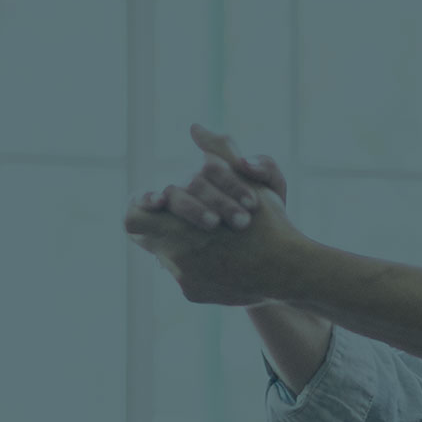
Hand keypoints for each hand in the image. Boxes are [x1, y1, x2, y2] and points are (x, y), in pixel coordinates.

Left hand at [126, 132, 306, 306]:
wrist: (288, 270)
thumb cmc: (268, 221)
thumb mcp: (245, 180)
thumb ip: (217, 152)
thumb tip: (195, 126)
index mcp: (175, 225)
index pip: (133, 217)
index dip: (142, 207)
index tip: (157, 203)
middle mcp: (171, 256)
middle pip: (149, 237)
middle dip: (168, 225)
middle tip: (191, 219)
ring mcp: (181, 279)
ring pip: (168, 257)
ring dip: (185, 245)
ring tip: (215, 239)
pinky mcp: (193, 295)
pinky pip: (186, 276)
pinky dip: (201, 266)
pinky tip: (226, 260)